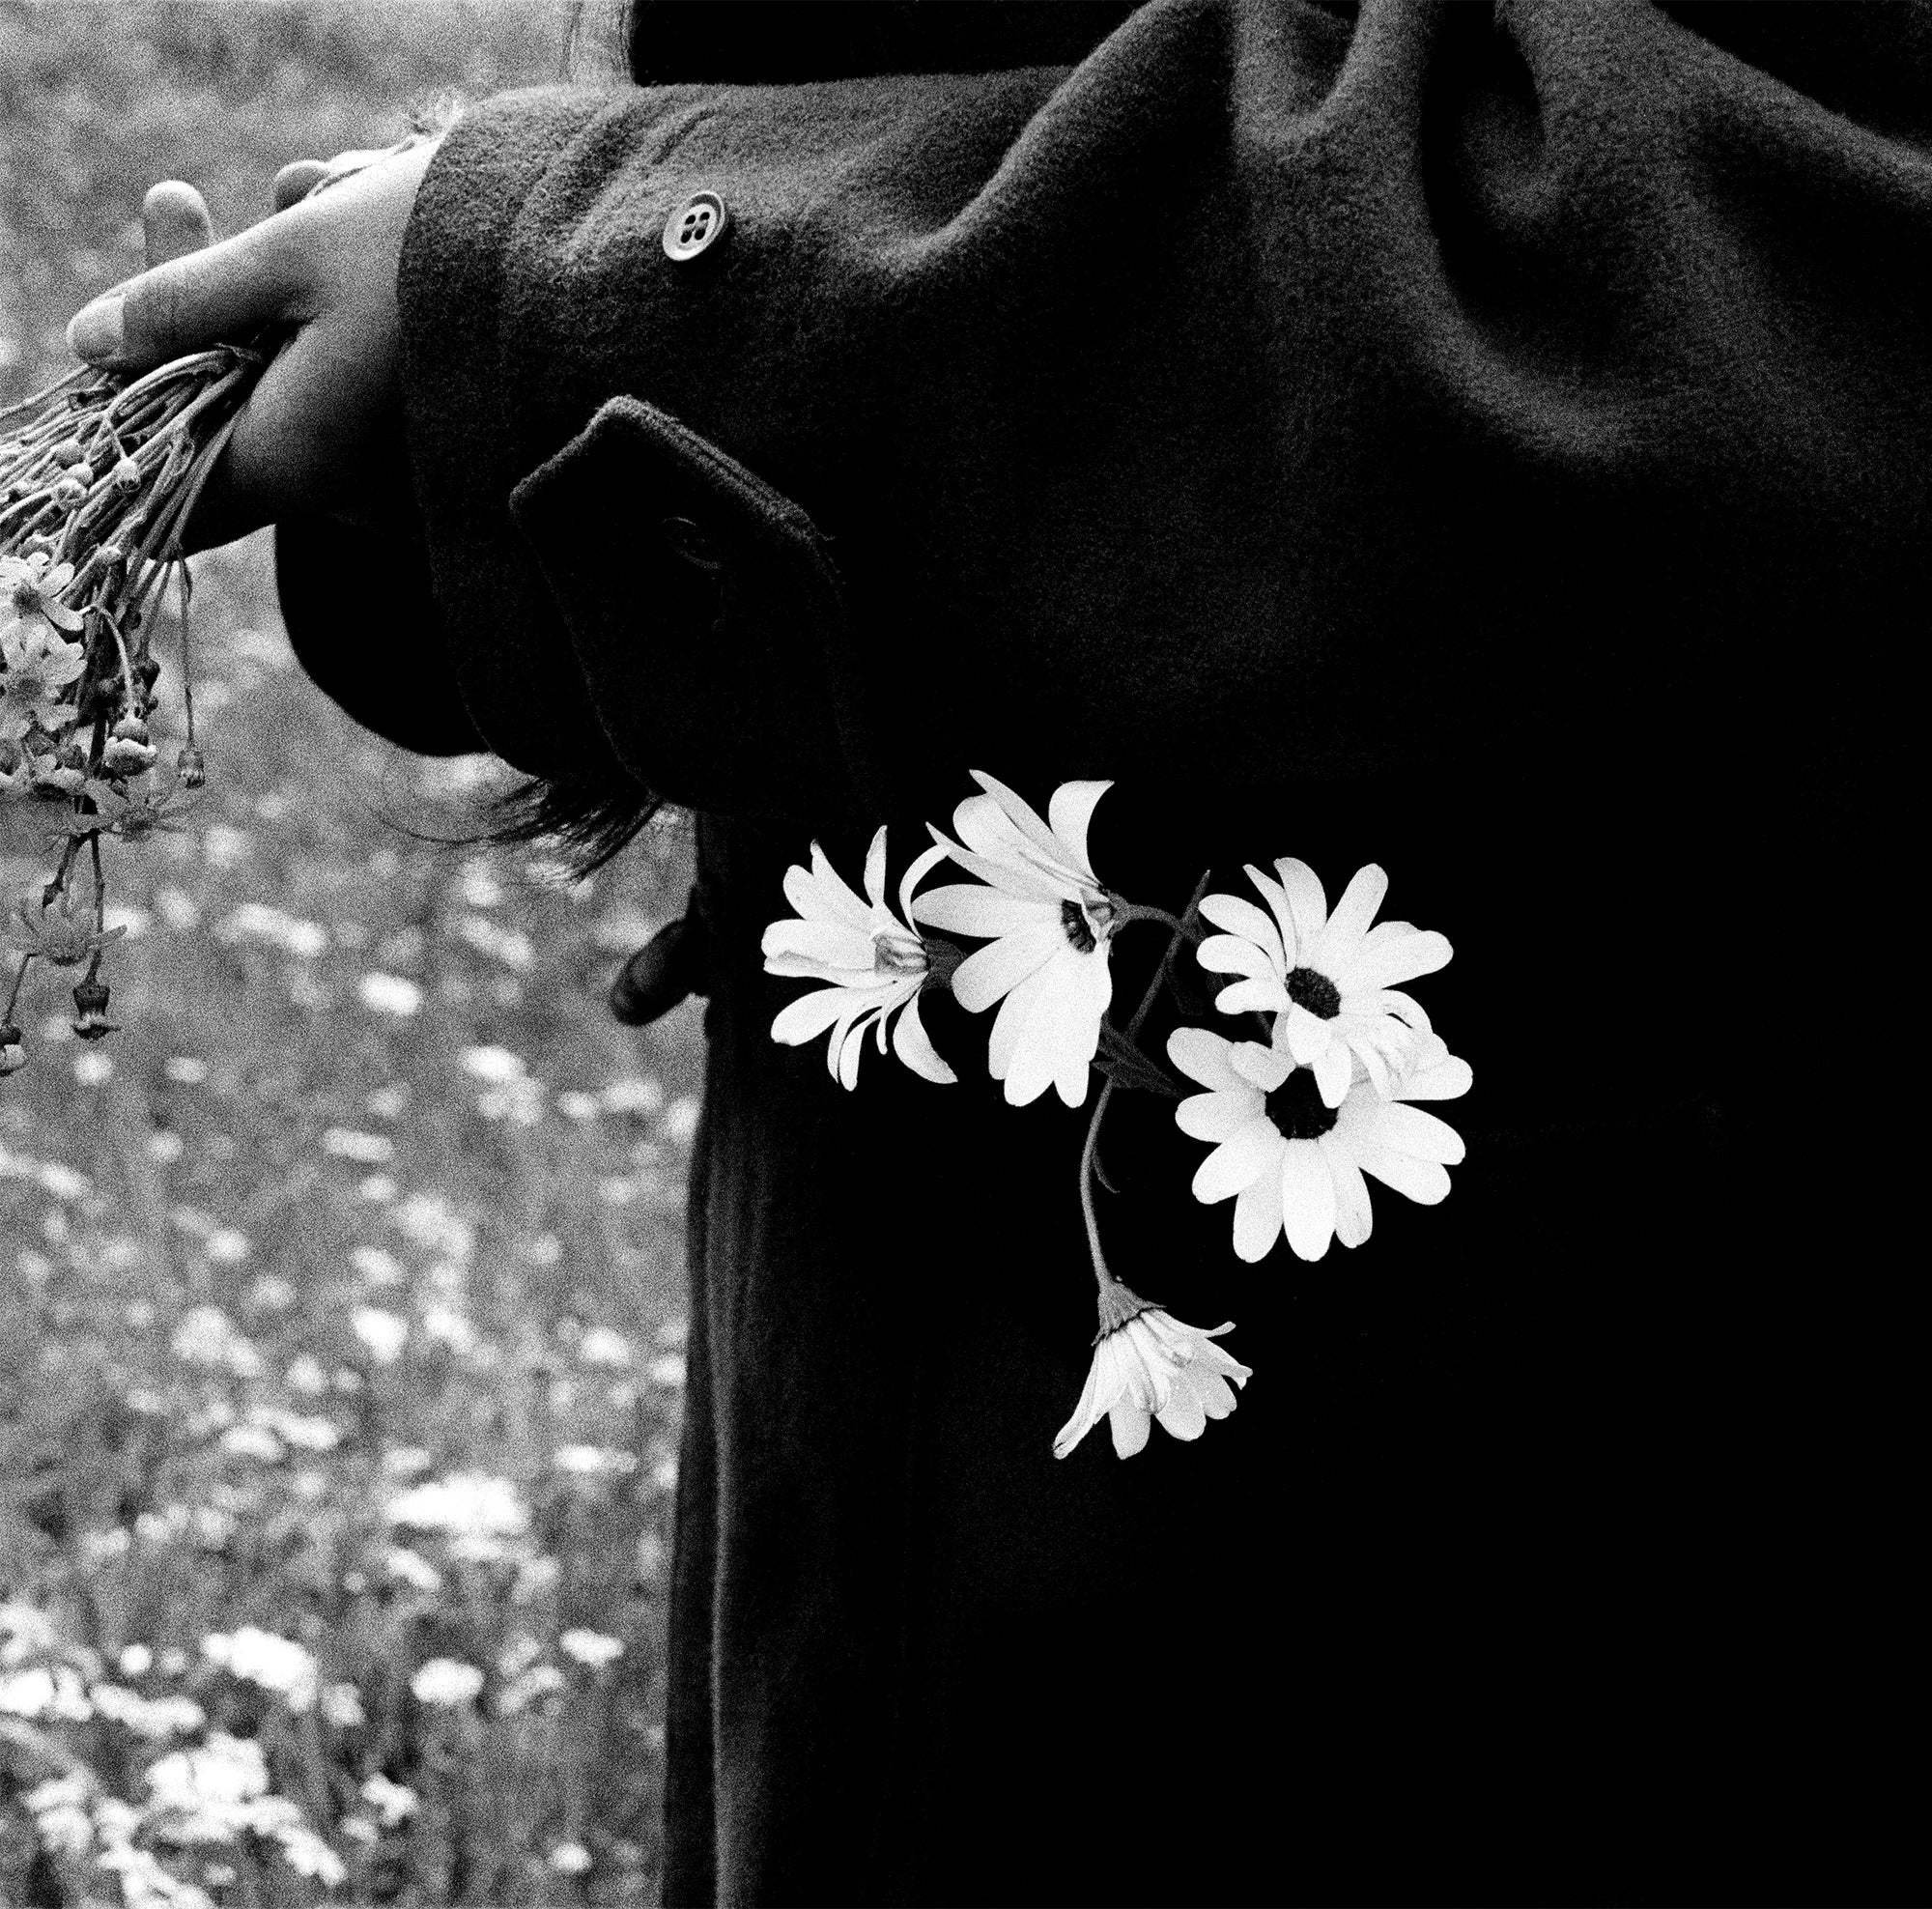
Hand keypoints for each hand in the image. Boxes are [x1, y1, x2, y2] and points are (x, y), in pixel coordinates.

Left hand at [66, 138, 442, 550]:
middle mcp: (344, 489)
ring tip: (329, 194)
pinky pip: (351, 384)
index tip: (135, 336)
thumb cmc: (434, 256)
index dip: (128, 418)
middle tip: (194, 199)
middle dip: (207, 302)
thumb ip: (179, 303)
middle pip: (225, 411)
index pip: (169, 493)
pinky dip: (340, 309)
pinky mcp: (429, 444)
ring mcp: (392, 474)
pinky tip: (371, 227)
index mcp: (293, 461)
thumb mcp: (288, 256)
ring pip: (291, 380)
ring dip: (282, 287)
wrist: (592, 269)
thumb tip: (90, 344)